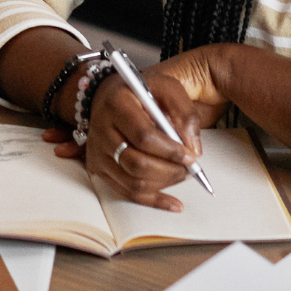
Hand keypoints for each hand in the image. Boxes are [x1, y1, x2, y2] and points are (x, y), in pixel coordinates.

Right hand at [53, 62, 224, 211]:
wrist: (109, 95)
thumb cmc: (140, 91)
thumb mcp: (167, 87)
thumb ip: (185, 112)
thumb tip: (193, 148)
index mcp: (117, 104)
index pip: (143, 136)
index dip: (170, 150)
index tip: (190, 156)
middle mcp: (101, 129)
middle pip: (136, 163)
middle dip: (169, 171)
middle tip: (189, 169)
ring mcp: (97, 151)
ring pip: (132, 181)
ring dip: (164, 184)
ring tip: (182, 175)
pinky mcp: (98, 167)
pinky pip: (126, 192)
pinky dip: (153, 201)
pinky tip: (172, 203)